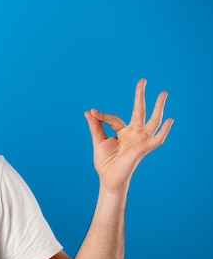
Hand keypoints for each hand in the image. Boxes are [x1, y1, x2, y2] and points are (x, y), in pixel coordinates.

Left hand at [84, 78, 172, 192]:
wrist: (108, 178)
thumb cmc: (105, 162)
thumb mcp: (98, 141)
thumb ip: (96, 126)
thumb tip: (89, 111)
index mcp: (123, 131)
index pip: (114, 118)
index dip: (103, 115)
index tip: (92, 112)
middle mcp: (134, 133)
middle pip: (140, 111)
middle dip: (141, 96)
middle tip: (143, 80)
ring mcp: (140, 139)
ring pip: (152, 120)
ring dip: (158, 107)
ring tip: (163, 93)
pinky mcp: (143, 148)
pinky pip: (157, 139)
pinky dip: (164, 131)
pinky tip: (169, 120)